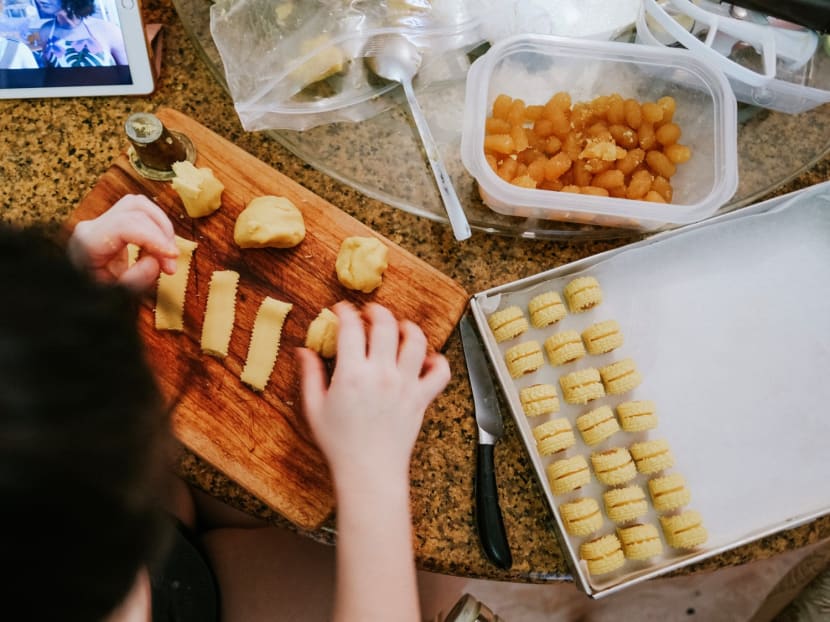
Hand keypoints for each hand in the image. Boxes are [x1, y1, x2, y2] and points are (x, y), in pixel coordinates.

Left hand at [68, 194, 178, 291]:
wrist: (79, 299)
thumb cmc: (91, 299)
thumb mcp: (111, 298)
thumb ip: (134, 281)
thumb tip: (155, 262)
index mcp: (88, 242)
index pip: (127, 225)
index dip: (155, 238)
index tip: (173, 256)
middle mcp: (93, 226)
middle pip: (136, 209)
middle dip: (162, 234)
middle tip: (171, 264)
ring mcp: (102, 223)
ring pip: (141, 207)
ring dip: (162, 228)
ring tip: (168, 255)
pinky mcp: (112, 226)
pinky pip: (140, 216)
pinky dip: (157, 231)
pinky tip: (160, 252)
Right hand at [297, 302, 450, 487]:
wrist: (368, 471)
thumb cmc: (339, 444)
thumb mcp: (314, 408)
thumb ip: (310, 375)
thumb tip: (303, 350)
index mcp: (352, 374)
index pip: (351, 327)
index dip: (344, 311)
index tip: (341, 309)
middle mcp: (381, 374)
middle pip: (386, 325)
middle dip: (377, 311)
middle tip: (371, 312)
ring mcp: (405, 384)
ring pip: (416, 341)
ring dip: (409, 328)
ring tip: (401, 328)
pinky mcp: (422, 398)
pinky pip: (440, 372)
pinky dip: (437, 361)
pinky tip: (426, 359)